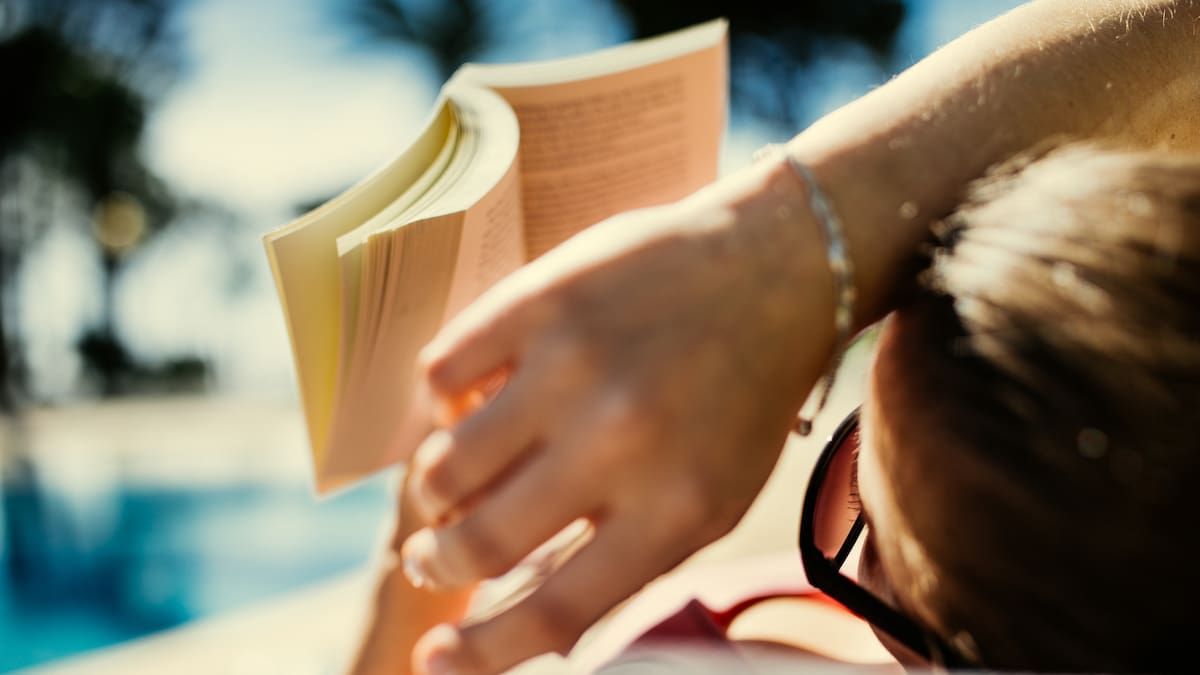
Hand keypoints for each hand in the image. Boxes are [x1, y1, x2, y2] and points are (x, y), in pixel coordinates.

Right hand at [404, 158, 836, 674]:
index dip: (479, 654)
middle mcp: (620, 439)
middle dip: (437, 563)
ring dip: (434, 492)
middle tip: (432, 556)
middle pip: (480, 542)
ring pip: (442, 465)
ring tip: (449, 485)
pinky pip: (439, 373)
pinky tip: (475, 398)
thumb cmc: (739, 398)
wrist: (771, 263)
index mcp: (675, 505)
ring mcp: (573, 364)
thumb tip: (544, 633)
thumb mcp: (715, 500)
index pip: (554, 611)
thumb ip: (631, 565)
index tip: (432, 663)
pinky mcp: (538, 299)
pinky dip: (445, 400)